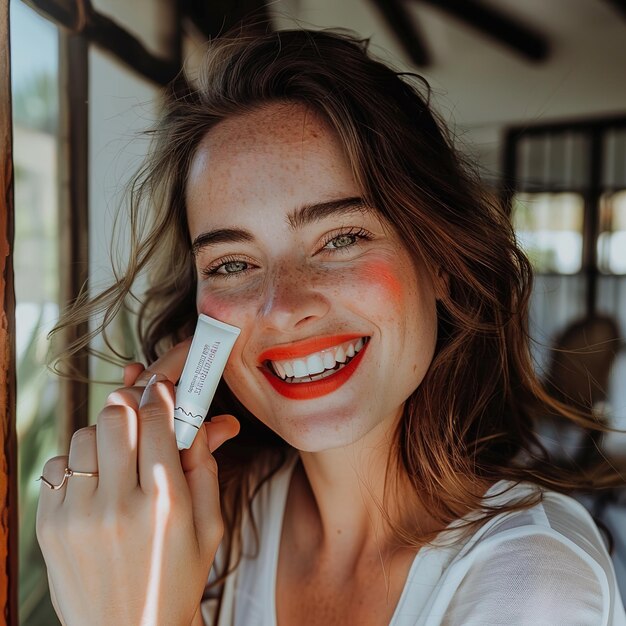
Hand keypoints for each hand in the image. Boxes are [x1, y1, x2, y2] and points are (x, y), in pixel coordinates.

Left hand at [36, 340, 239, 625]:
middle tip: (141, 409)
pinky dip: (78, 461)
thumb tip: (218, 421)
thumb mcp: (208, 523)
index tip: (162, 384)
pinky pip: (58, 464)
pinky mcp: (50, 526)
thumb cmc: (177, 577)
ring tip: (119, 455)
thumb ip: (206, 465)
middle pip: (114, 413)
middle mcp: (118, 503)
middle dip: (131, 402)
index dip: (160, 390)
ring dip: (104, 433)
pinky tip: (96, 482)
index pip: (155, 417)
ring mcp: (78, 515)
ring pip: (84, 434)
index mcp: (165, 500)